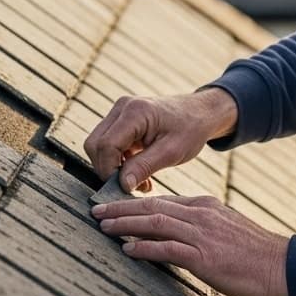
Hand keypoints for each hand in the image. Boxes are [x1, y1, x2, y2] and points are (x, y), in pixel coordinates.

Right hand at [84, 87, 237, 192]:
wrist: (200, 113)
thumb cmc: (191, 129)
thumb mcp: (172, 152)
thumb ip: (144, 167)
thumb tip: (122, 185)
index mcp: (135, 112)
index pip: (106, 145)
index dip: (109, 171)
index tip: (125, 188)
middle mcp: (122, 107)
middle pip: (95, 145)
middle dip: (108, 170)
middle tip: (131, 187)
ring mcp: (119, 112)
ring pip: (98, 145)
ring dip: (113, 167)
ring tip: (138, 181)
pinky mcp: (121, 120)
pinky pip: (108, 144)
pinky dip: (118, 161)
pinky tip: (137, 172)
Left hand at [92, 195, 289, 295]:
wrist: (283, 265)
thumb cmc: (256, 253)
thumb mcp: (226, 230)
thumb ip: (201, 227)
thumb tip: (177, 233)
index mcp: (205, 206)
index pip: (162, 200)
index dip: (134, 202)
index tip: (114, 205)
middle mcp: (200, 215)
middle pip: (152, 206)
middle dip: (121, 207)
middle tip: (96, 209)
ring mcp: (201, 234)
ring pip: (154, 222)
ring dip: (124, 223)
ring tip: (103, 226)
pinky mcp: (204, 257)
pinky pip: (167, 248)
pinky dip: (144, 247)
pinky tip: (127, 250)